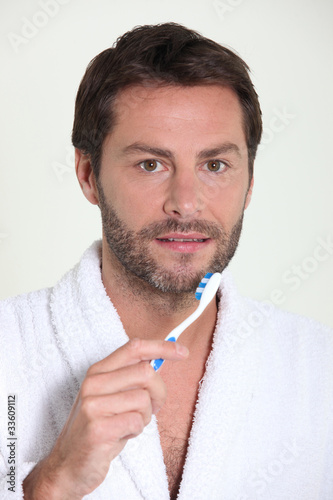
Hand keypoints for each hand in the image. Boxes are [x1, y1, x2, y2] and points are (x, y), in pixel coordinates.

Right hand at [23, 338, 188, 499]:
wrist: (68, 464)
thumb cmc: (99, 428)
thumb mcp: (112, 396)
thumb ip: (132, 377)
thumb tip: (162, 360)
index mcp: (98, 371)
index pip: (134, 348)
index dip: (161, 347)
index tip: (182, 352)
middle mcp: (93, 383)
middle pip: (145, 372)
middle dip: (159, 392)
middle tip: (152, 408)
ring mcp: (93, 405)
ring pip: (144, 399)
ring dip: (145, 416)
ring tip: (128, 424)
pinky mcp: (97, 428)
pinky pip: (137, 421)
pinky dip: (136, 430)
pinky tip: (121, 435)